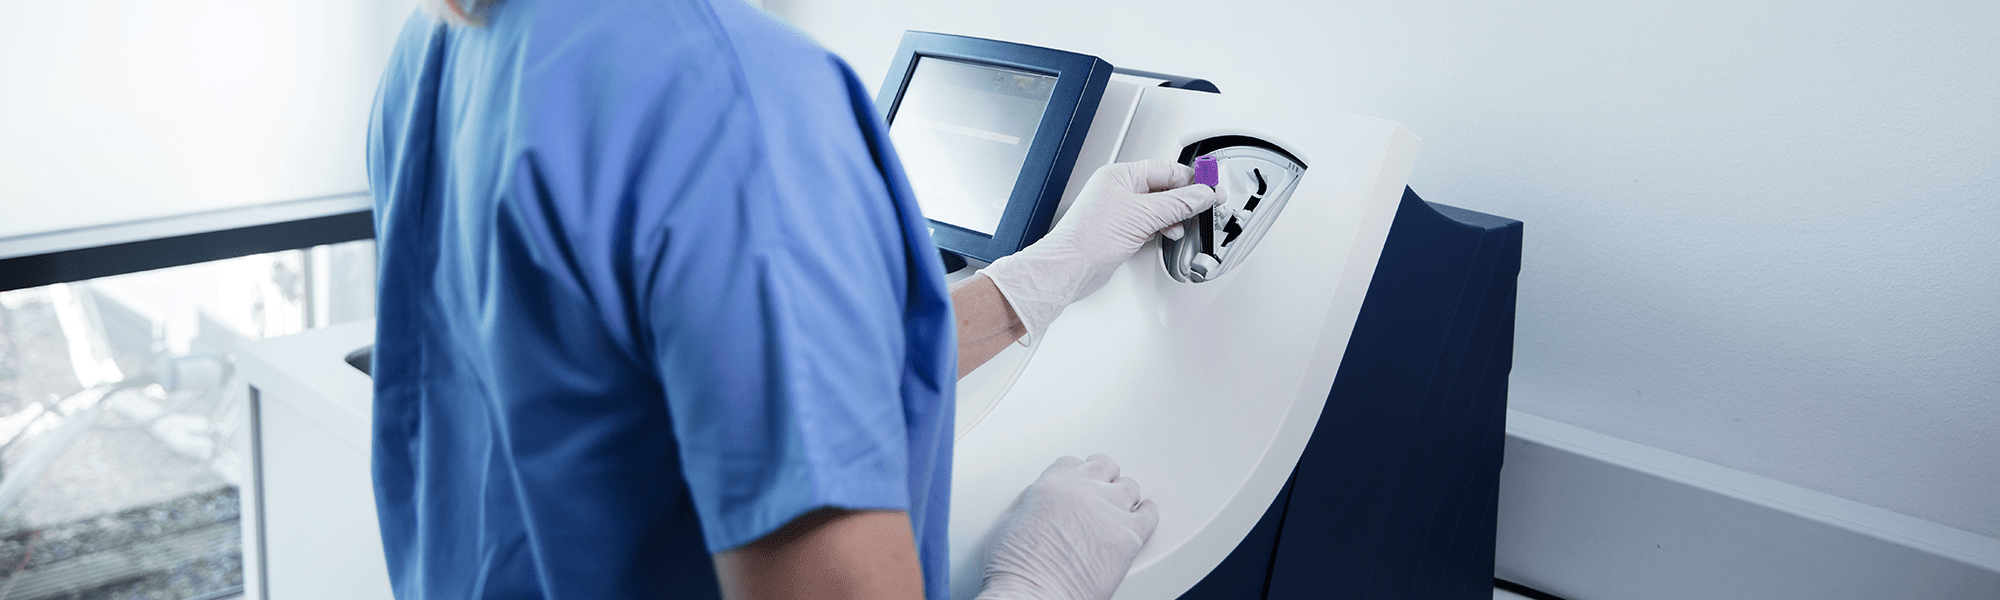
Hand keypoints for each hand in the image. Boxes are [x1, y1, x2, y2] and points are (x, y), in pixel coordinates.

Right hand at [975, 455, 1160, 599]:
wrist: (1034, 597)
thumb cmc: (1016, 571)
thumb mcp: (1008, 522)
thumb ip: (1030, 502)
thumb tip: (1039, 500)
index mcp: (1051, 485)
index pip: (1072, 463)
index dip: (1077, 473)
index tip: (1081, 481)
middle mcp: (1082, 491)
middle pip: (1104, 467)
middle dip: (1103, 478)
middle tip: (1103, 490)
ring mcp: (1108, 511)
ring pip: (1128, 487)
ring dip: (1123, 496)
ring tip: (1119, 509)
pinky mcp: (1128, 535)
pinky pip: (1149, 513)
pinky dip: (1146, 513)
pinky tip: (1142, 516)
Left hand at [980, 159, 1219, 343]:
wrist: (1069, 268)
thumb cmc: (1088, 238)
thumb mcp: (1142, 215)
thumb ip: (1177, 204)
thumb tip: (1201, 195)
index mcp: (1120, 175)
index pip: (1166, 169)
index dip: (1191, 179)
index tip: (1211, 187)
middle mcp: (1119, 190)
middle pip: (1164, 188)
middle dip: (1185, 199)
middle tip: (1206, 206)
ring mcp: (1120, 211)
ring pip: (1158, 208)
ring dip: (1175, 215)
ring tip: (1186, 223)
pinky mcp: (1121, 231)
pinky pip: (1150, 224)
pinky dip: (1163, 228)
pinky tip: (1169, 233)